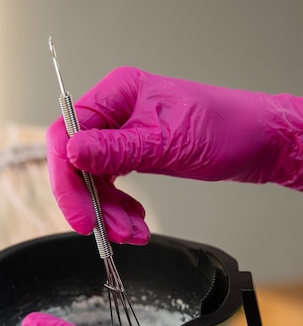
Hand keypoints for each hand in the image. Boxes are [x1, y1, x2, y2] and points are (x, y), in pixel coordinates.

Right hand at [46, 67, 302, 243]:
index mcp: (118, 93)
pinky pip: (112, 185)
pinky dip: (120, 208)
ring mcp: (123, 133)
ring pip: (94, 179)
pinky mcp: (133, 153)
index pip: (67, 133)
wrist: (258, 141)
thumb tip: (72, 152)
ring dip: (108, 212)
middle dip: (92, 202)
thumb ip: (116, 150)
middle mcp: (115, 111)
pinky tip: (135, 220)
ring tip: (132, 232)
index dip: (67, 179)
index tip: (81, 215)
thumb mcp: (168, 142)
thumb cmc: (226, 128)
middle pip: (77, 162)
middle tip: (108, 231)